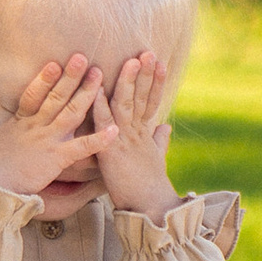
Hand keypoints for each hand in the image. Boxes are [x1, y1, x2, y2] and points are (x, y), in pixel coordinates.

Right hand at [0, 53, 117, 202]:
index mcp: (20, 122)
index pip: (33, 94)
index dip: (44, 78)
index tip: (56, 62)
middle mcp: (36, 127)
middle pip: (56, 97)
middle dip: (70, 77)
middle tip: (83, 57)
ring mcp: (48, 141)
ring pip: (72, 113)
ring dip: (87, 95)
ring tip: (100, 78)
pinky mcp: (57, 158)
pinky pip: (82, 147)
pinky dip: (99, 139)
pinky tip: (115, 130)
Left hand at [97, 48, 178, 217]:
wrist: (151, 208)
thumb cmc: (150, 187)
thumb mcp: (155, 159)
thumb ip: (159, 141)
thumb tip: (165, 126)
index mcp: (145, 133)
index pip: (151, 101)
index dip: (155, 82)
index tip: (160, 62)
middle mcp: (137, 133)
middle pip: (142, 96)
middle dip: (146, 74)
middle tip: (148, 52)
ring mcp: (126, 140)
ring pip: (127, 104)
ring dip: (128, 82)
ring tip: (133, 61)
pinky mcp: (112, 151)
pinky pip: (105, 125)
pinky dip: (100, 107)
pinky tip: (96, 90)